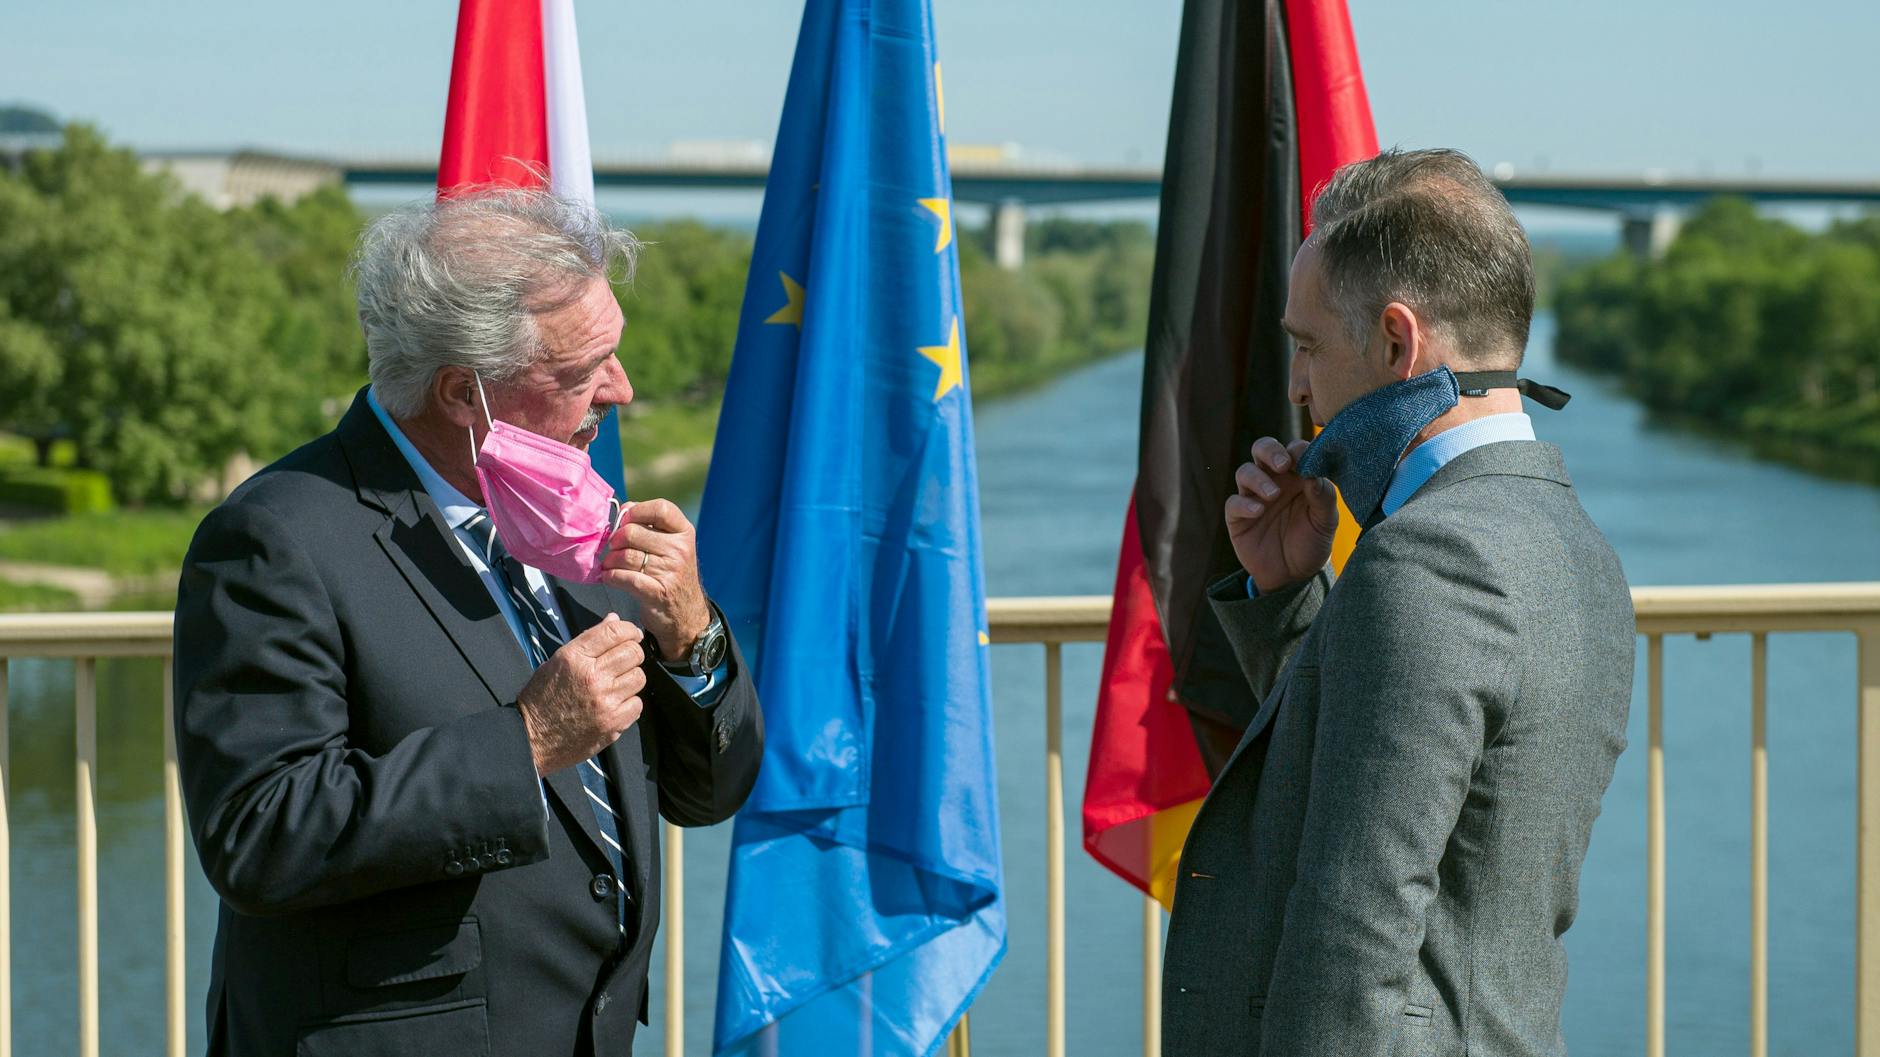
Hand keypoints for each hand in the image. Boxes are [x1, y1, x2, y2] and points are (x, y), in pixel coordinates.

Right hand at [516, 614, 646, 775]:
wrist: (531, 738)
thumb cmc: (542, 698)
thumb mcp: (558, 661)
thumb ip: (588, 640)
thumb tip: (614, 619)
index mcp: (575, 657)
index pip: (614, 632)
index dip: (629, 629)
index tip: (633, 634)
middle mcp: (592, 676)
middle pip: (633, 653)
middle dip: (633, 653)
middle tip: (625, 660)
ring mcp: (605, 701)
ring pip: (639, 677)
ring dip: (631, 679)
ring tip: (617, 685)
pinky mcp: (613, 723)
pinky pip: (637, 704)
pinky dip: (630, 703)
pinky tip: (615, 704)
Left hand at [599, 498, 711, 662]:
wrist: (686, 614)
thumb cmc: (671, 573)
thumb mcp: (672, 546)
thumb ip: (651, 526)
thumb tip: (623, 511)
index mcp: (684, 532)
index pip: (660, 509)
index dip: (637, 511)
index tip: (625, 521)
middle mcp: (680, 550)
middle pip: (633, 532)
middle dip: (616, 540)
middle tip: (614, 549)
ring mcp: (671, 572)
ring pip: (625, 556)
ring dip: (610, 561)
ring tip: (610, 564)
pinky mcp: (658, 593)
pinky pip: (624, 578)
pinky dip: (611, 576)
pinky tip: (609, 577)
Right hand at [1226, 437, 1338, 593]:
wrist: (1294, 577)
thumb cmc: (1312, 542)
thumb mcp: (1326, 521)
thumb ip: (1323, 496)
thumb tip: (1313, 473)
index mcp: (1297, 476)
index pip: (1294, 450)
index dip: (1298, 449)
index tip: (1306, 458)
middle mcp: (1274, 481)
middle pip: (1262, 449)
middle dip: (1270, 451)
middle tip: (1282, 464)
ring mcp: (1254, 497)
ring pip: (1245, 471)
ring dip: (1258, 478)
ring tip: (1272, 495)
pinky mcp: (1238, 517)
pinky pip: (1234, 502)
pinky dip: (1244, 504)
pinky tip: (1258, 512)